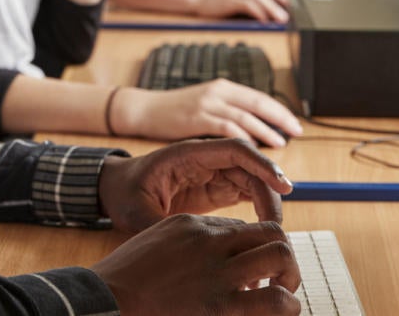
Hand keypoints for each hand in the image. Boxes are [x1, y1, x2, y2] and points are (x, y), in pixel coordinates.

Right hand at [91, 214, 300, 315]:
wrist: (106, 302)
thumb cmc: (124, 280)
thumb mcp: (155, 243)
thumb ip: (187, 243)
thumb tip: (217, 252)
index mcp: (193, 225)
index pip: (243, 227)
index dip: (253, 250)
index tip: (249, 272)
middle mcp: (211, 242)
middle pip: (271, 231)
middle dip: (282, 254)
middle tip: (278, 279)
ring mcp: (218, 273)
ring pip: (280, 255)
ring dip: (289, 275)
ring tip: (282, 294)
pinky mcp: (220, 307)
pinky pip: (273, 300)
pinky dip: (287, 306)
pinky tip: (280, 312)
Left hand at [97, 137, 293, 231]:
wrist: (116, 190)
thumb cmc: (125, 192)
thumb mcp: (136, 212)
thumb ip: (159, 226)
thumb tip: (182, 249)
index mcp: (188, 154)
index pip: (234, 149)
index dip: (261, 164)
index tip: (281, 185)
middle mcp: (206, 159)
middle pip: (249, 165)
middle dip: (269, 189)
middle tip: (276, 224)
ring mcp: (213, 172)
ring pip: (252, 179)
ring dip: (266, 200)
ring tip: (271, 231)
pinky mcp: (215, 188)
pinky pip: (245, 191)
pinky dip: (259, 205)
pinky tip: (263, 227)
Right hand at [114, 80, 303, 147]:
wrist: (145, 110)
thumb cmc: (175, 113)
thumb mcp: (205, 108)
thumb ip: (227, 118)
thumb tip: (254, 141)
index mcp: (223, 88)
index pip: (259, 97)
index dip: (279, 111)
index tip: (295, 124)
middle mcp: (218, 92)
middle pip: (258, 104)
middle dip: (280, 118)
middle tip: (297, 132)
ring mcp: (207, 104)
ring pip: (245, 116)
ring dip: (265, 131)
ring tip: (280, 143)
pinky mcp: (197, 118)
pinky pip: (226, 127)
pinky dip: (242, 139)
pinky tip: (252, 150)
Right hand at [195, 0, 289, 22]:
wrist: (200, 0)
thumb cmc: (223, 2)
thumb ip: (256, 0)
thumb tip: (277, 12)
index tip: (294, 8)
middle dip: (282, 3)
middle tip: (291, 15)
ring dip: (272, 9)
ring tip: (281, 20)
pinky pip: (248, 4)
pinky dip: (258, 12)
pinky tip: (264, 20)